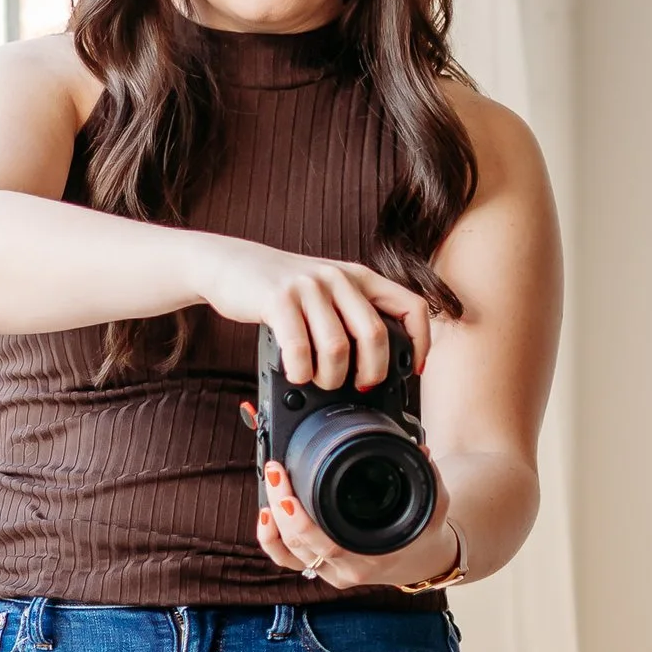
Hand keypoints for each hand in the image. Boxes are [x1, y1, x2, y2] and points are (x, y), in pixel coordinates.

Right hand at [200, 236, 433, 388]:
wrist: (231, 264)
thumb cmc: (284, 289)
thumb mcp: (328, 291)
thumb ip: (354, 314)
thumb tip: (382, 364)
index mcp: (360, 277)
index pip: (412, 307)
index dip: (421, 344)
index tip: (412, 371)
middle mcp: (339, 278)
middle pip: (375, 336)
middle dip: (371, 374)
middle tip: (357, 386)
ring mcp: (309, 287)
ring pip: (337, 348)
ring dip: (330, 378)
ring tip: (319, 380)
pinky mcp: (278, 299)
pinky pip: (300, 349)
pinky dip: (301, 372)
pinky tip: (297, 374)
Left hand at [256, 455, 459, 597]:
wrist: (421, 560)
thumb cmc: (422, 533)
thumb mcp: (432, 505)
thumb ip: (428, 477)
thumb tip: (421, 450)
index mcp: (371, 557)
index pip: (326, 544)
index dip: (299, 518)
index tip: (288, 485)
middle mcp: (347, 569)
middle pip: (299, 545)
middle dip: (280, 506)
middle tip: (276, 472)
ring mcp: (330, 571)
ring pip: (289, 553)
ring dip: (273, 520)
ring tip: (272, 485)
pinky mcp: (319, 567)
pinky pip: (287, 559)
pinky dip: (271, 539)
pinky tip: (266, 514)